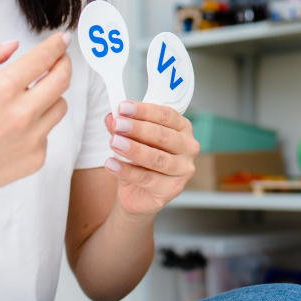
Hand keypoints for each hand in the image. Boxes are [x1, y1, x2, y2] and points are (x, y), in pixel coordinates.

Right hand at [0, 33, 71, 206]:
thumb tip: (13, 45)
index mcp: (2, 89)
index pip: (44, 58)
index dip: (57, 45)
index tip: (62, 39)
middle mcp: (22, 114)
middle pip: (62, 80)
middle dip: (63, 64)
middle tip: (59, 60)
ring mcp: (31, 139)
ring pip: (60, 106)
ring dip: (51, 96)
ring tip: (30, 97)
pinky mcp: (35, 159)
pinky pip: (48, 133)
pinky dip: (38, 125)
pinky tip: (15, 129)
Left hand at [104, 101, 199, 217]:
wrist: (138, 193)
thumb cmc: (141, 161)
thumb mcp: (131, 140)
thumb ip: (122, 128)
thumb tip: (112, 117)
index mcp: (183, 128)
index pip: (166, 115)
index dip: (144, 110)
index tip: (123, 107)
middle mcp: (188, 147)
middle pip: (163, 135)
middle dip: (137, 128)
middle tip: (117, 124)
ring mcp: (184, 169)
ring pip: (157, 158)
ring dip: (134, 149)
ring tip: (114, 142)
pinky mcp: (173, 189)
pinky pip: (147, 179)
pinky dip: (127, 171)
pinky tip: (112, 164)